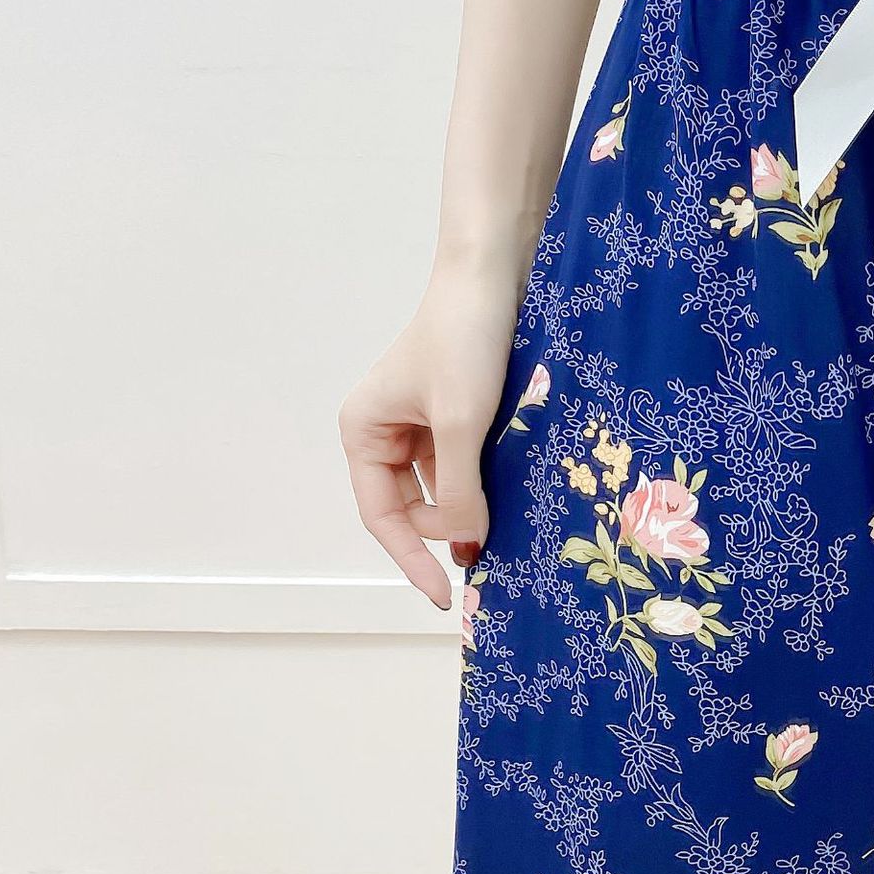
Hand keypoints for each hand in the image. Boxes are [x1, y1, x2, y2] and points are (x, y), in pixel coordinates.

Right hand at [338, 266, 517, 609]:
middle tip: (488, 559)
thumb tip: (463, 544)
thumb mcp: (460, 422)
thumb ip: (458, 489)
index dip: (412, 559)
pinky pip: (462, 467)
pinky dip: (483, 485)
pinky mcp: (452, 416)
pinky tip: (510, 497)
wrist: (493, 278)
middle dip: (445, 533)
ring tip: (504, 530)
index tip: (446, 594)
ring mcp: (417, 425)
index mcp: (363, 432)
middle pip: (410, 508)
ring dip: (468, 509)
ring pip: (441, 490)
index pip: (382, 517)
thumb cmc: (464, 340)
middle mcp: (383, 432)